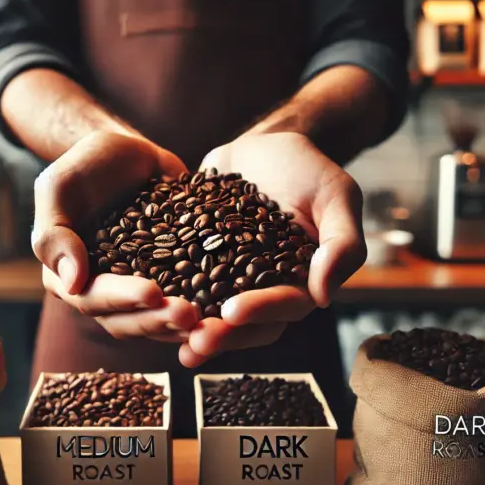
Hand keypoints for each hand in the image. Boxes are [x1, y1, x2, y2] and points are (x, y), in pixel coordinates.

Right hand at [32, 131, 199, 341]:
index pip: (92, 298)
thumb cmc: (85, 165)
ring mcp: (136, 288)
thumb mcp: (59, 187)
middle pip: (126, 321)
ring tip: (209, 321)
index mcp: (68, 277)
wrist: (126, 153)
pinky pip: (183, 302)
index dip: (123, 299)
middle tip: (190, 315)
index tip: (153, 293)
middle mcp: (101, 291)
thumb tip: (72, 283)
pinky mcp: (168, 279)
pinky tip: (225, 312)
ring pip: (154, 320)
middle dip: (158, 319)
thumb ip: (55, 233)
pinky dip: (201, 310)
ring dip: (180, 325)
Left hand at [179, 132, 365, 366]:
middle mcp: (266, 287)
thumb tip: (324, 297)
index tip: (233, 312)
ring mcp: (230, 277)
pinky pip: (182, 283)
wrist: (266, 143)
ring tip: (167, 333)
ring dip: (192, 327)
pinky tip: (143, 301)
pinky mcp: (198, 260)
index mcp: (302, 280)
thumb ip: (342, 243)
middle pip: (247, 322)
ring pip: (212, 312)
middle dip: (222, 335)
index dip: (260, 312)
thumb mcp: (336, 194)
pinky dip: (167, 295)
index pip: (285, 305)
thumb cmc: (310, 167)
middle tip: (195, 341)